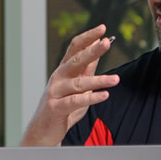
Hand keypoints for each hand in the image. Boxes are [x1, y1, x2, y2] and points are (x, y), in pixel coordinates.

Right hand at [21, 24, 119, 145]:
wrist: (44, 130)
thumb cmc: (62, 106)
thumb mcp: (77, 85)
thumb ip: (87, 68)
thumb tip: (97, 48)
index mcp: (63, 69)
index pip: (74, 48)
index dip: (88, 37)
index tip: (102, 29)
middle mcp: (58, 77)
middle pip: (76, 60)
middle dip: (92, 51)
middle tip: (107, 43)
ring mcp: (55, 92)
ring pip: (79, 83)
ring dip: (99, 81)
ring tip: (116, 80)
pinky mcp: (56, 107)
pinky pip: (76, 101)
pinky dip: (91, 98)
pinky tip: (105, 95)